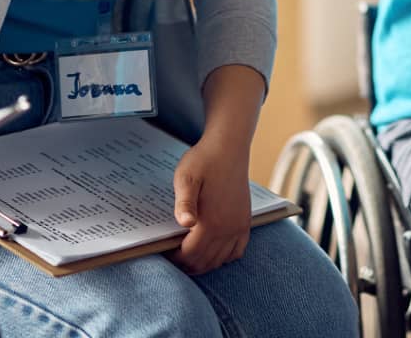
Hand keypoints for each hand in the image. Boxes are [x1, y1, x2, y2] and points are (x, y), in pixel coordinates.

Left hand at [170, 133, 253, 274]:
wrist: (229, 146)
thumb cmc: (204, 161)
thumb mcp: (186, 179)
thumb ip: (184, 203)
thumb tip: (184, 223)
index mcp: (212, 222)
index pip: (190, 255)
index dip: (174, 258)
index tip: (164, 251)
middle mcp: (228, 229)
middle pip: (204, 262)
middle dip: (187, 263)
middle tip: (173, 254)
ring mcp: (239, 226)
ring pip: (220, 260)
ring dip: (203, 263)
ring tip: (188, 254)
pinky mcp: (246, 221)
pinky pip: (237, 251)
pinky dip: (224, 257)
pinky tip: (212, 250)